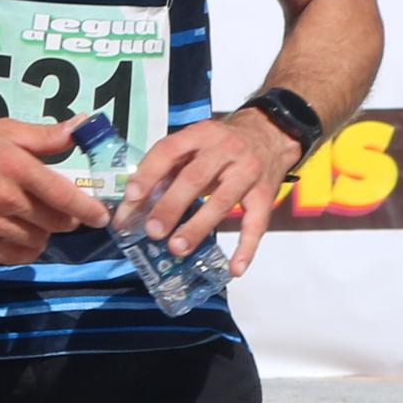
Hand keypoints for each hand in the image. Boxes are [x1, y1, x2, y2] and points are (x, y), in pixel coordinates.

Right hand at [0, 117, 102, 263]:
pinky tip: (20, 234)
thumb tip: (83, 125)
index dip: (88, 209)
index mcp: (16, 168)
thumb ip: (47, 136)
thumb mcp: (6, 131)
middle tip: (60, 209)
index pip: (63, 196)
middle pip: (56, 223)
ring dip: (43, 232)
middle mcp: (5, 199)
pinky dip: (25, 249)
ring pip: (38, 241)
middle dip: (66, 218)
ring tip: (33, 219)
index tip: (101, 216)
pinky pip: (16, 257)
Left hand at [122, 107, 302, 273]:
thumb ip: (170, 167)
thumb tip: (136, 202)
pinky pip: (256, 224)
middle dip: (171, 205)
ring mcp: (248, 172)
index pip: (170, 150)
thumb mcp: (196, 142)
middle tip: (153, 230)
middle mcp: (225, 150)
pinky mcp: (265, 194)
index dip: (149, 173)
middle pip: (195, 178)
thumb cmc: (222, 143)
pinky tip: (234, 269)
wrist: (271, 133)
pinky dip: (246, 248)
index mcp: (200, 134)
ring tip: (177, 248)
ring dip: (198, 227)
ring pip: (222, 202)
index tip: (131, 197)